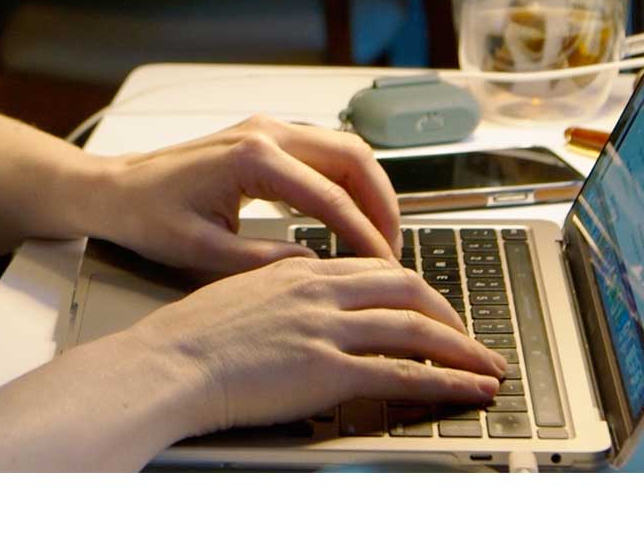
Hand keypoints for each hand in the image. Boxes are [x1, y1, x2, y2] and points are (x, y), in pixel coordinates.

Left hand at [92, 116, 400, 274]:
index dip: (364, 236)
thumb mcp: (202, 252)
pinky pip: (322, 152)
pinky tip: (350, 216)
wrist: (116, 189)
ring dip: (369, 189)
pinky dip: (347, 181)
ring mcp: (265, 128)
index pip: (331, 197)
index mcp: (252, 158)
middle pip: (353, 157)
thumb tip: (317, 270)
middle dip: (383, 203)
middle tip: (394, 250)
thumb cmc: (148, 216)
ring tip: (380, 237)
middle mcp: (266, 132)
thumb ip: (264, 263)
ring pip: (343, 150)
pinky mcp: (262, 136)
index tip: (383, 268)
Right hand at [128, 255, 506, 433]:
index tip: (430, 305)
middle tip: (470, 335)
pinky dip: (445, 382)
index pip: (373, 267)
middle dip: (449, 312)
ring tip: (487, 366)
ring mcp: (325, 328)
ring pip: (415, 328)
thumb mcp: (239, 287)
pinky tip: (467, 390)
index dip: (412, 286)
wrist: (170, 359)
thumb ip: (279, 283)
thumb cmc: (192, 333)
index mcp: (298, 268)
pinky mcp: (327, 369)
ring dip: (462, 349)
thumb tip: (304, 284)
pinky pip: (402, 373)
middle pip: (406, 288)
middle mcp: (319, 290)